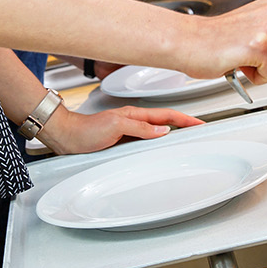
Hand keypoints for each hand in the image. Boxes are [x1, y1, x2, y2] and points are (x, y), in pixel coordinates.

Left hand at [38, 105, 201, 155]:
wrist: (67, 138)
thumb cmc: (86, 130)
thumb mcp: (116, 126)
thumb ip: (140, 127)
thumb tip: (162, 130)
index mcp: (135, 115)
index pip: (167, 115)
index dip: (185, 119)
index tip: (199, 123)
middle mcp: (134, 123)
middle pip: (165, 123)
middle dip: (183, 125)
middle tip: (198, 131)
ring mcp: (129, 133)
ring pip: (157, 134)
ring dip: (172, 135)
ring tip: (186, 140)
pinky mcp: (123, 144)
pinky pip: (146, 144)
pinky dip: (157, 146)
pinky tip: (160, 152)